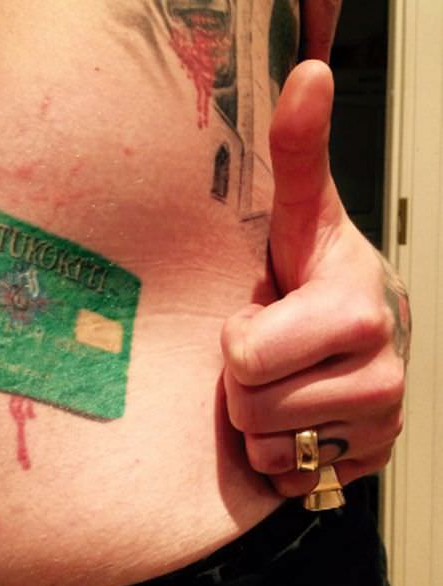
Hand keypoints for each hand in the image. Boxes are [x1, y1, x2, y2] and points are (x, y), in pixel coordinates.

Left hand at [220, 60, 409, 496]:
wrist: (347, 332)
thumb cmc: (313, 273)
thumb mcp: (299, 213)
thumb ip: (298, 152)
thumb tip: (307, 71)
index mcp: (358, 310)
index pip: (247, 356)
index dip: (239, 339)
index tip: (264, 313)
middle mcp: (383, 373)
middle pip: (253, 407)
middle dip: (244, 382)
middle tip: (269, 352)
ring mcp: (379, 425)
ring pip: (273, 448)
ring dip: (262, 418)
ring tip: (283, 381)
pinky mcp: (367, 462)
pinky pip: (293, 477)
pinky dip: (282, 453)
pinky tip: (297, 416)